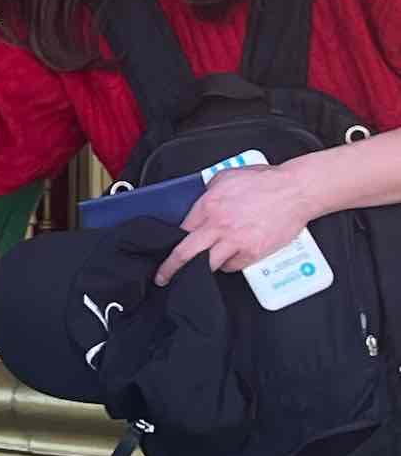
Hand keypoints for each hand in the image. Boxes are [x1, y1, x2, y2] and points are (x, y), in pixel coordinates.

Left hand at [154, 164, 309, 284]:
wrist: (293, 191)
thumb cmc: (263, 181)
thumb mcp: (225, 177)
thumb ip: (208, 193)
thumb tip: (199, 205)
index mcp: (209, 205)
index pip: (181, 230)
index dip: (171, 241)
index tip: (165, 249)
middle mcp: (219, 225)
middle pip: (186, 253)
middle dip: (171, 268)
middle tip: (162, 277)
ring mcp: (236, 242)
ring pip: (209, 265)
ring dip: (203, 267)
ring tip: (199, 269)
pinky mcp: (253, 253)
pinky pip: (233, 267)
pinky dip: (228, 264)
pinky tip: (230, 257)